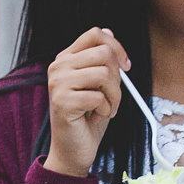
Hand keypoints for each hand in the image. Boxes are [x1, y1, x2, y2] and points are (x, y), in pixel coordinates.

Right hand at [44, 26, 130, 177]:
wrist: (73, 151)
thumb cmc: (87, 118)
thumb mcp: (99, 84)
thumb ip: (101, 60)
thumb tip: (108, 32)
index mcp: (66, 58)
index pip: (95, 34)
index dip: (116, 47)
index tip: (126, 67)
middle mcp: (58, 67)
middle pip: (103, 53)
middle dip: (117, 78)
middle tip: (111, 96)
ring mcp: (58, 84)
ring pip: (104, 74)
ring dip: (113, 96)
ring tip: (104, 108)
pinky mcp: (62, 101)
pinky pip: (98, 97)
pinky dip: (106, 110)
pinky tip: (95, 117)